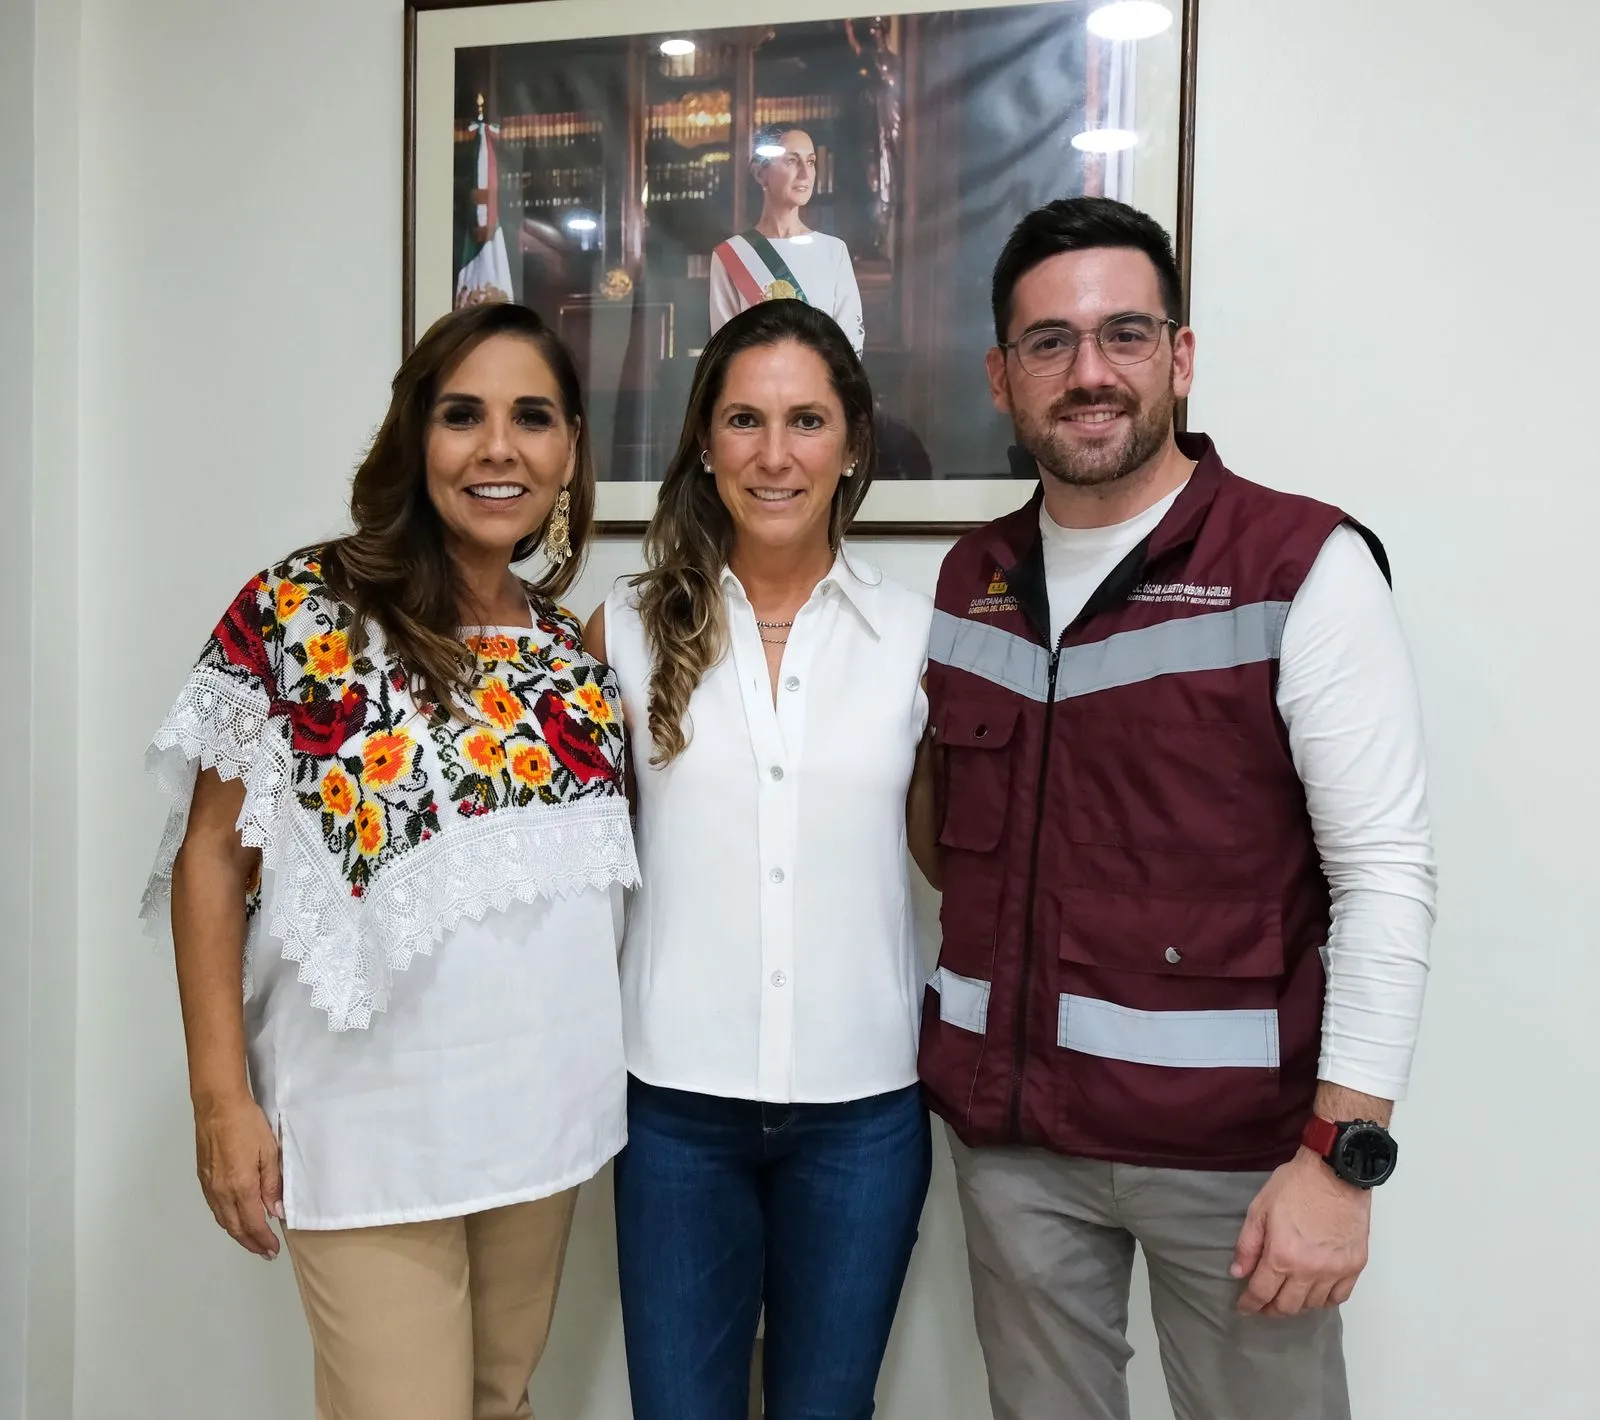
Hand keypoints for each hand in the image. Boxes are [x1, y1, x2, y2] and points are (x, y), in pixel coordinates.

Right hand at [194, 1094, 283, 1258]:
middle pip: (235, 1227)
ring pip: (223, 1220)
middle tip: (264, 1252)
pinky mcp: (203, 1178)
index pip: (253, 1223)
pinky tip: (234, 1218)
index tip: (273, 1249)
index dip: (263, 1239)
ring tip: (251, 1241)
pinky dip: (226, 1219)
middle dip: (250, 1243)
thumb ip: (272, 1184)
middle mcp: (221, 1191)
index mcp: (240, 1186)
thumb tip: (275, 1211)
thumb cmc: (246, 1123)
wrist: (218, 1106)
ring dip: (237, 1234)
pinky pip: (215, 1208)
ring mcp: (209, 1186)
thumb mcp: (269, 1152)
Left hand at [1230, 1148, 1369, 1315]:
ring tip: (1287, 1297)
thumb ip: (1247, 1245)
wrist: (1336, 1172)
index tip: (1244, 1308)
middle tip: (1263, 1306)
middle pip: (1287, 1306)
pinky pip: (1339, 1297)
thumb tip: (1238, 1273)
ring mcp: (1335, 1271)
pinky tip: (1315, 1293)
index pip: (1262, 1293)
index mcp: (1282, 1256)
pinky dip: (1324, 1300)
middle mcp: (1309, 1271)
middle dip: (1271, 1309)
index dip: (1250, 1304)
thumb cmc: (1295, 1186)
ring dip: (1297, 1305)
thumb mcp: (1259, 1209)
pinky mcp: (1355, 1266)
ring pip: (1313, 1305)